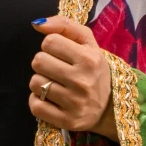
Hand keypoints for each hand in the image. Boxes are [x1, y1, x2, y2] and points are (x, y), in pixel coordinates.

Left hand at [29, 14, 116, 140]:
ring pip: (35, 83)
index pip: (49, 42)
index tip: (61, 54)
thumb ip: (65, 25)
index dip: (51, 46)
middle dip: (44, 63)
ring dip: (41, 82)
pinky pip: (35, 105)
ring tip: (56, 85)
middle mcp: (82, 81)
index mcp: (89, 59)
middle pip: (38, 61)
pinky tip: (50, 99)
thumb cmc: (94, 71)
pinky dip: (38, 101)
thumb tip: (37, 24)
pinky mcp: (66, 121)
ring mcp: (74, 103)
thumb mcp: (88, 43)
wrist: (110, 108)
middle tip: (57, 70)